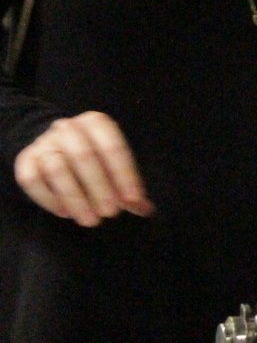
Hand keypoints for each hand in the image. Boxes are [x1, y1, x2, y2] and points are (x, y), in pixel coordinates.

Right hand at [14, 111, 152, 226]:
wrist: (54, 145)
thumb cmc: (94, 156)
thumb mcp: (113, 164)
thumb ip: (128, 186)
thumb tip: (145, 209)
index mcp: (96, 122)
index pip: (112, 147)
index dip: (124, 175)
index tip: (132, 200)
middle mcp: (68, 127)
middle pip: (83, 156)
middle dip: (99, 187)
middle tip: (110, 213)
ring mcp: (43, 142)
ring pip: (56, 169)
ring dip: (75, 197)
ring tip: (90, 219)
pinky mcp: (25, 159)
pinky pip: (32, 180)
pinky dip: (49, 199)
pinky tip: (65, 213)